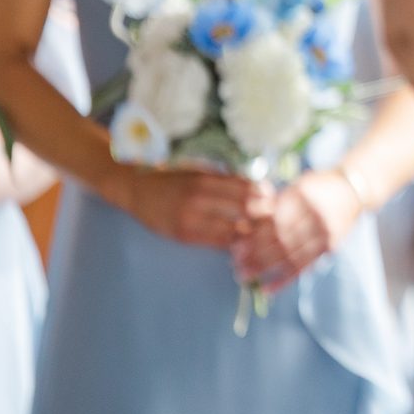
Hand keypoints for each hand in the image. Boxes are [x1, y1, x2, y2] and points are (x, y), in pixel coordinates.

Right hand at [122, 167, 265, 248]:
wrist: (138, 190)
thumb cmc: (173, 178)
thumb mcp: (200, 171)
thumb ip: (225, 180)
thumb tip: (259, 188)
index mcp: (205, 179)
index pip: (246, 188)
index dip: (265, 195)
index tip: (275, 197)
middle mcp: (198, 199)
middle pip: (244, 210)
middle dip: (263, 215)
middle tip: (274, 217)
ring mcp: (190, 220)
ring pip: (233, 230)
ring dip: (250, 233)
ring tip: (262, 232)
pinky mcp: (183, 236)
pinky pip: (216, 242)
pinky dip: (232, 243)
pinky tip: (241, 241)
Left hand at [229, 170, 362, 294]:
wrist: (355, 189)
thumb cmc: (319, 186)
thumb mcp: (297, 186)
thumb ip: (274, 202)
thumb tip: (245, 220)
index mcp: (304, 196)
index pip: (274, 222)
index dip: (254, 237)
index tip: (235, 248)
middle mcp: (317, 215)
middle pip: (281, 240)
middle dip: (256, 256)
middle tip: (236, 266)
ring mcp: (326, 232)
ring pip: (291, 255)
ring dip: (266, 269)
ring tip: (245, 277)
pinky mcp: (330, 247)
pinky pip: (305, 266)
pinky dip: (285, 279)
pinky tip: (268, 289)